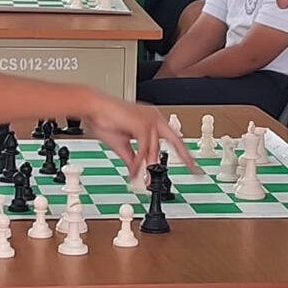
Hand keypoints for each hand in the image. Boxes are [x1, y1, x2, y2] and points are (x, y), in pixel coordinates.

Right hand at [80, 94, 197, 178]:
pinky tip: (135, 171)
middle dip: (186, 157)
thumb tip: (139, 172)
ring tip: (143, 179)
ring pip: (155, 148)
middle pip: (176, 140)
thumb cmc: (104, 119)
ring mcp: (149, 119)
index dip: (181, 153)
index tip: (189, 165)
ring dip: (148, 165)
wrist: (92, 107)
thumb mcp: (122, 145)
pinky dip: (139, 161)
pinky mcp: (141, 124)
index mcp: (151, 120)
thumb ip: (134, 158)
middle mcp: (154, 118)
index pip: (172, 138)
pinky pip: (144, 148)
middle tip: (196, 172)